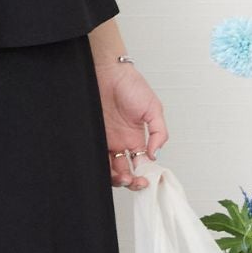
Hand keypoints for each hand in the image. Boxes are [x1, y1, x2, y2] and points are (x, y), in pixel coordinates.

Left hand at [93, 59, 166, 189]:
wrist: (108, 71)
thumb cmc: (131, 85)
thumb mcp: (154, 109)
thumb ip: (159, 132)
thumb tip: (155, 154)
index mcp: (137, 138)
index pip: (141, 164)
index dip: (144, 175)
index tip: (146, 180)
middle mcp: (121, 142)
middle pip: (125, 170)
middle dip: (131, 181)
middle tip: (134, 181)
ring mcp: (106, 140)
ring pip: (110, 167)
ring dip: (117, 177)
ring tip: (123, 177)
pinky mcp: (92, 136)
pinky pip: (96, 156)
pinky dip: (101, 166)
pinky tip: (108, 169)